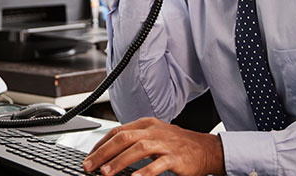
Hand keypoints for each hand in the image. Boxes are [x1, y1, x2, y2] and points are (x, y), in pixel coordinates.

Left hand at [82, 117, 224, 175]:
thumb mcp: (155, 136)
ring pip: (138, 149)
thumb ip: (135, 141)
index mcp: (146, 124)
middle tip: (90, 166)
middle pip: (123, 138)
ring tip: (106, 174)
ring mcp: (165, 143)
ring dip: (119, 162)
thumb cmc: (178, 144)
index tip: (89, 158)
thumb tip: (109, 154)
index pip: (117, 131)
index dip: (100, 145)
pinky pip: (158, 164)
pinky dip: (145, 172)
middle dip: (103, 153)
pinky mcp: (176, 157)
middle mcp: (154, 131)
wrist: (206, 149)